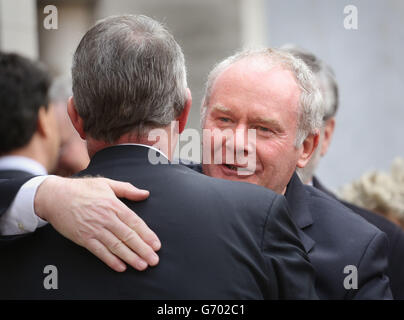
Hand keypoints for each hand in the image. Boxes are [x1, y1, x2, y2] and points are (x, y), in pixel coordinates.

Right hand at [34, 176, 160, 271]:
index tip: (156, 244)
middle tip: (154, 260)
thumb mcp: (106, 183)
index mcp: (113, 204)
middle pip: (128, 236)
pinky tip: (121, 266)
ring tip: (142, 265)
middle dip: (143, 249)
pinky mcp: (83, 238)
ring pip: (116, 246)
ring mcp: (94, 229)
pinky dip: (110, 260)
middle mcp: (106, 218)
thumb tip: (145, 193)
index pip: (134, 222)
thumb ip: (127, 189)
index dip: (147, 234)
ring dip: (130, 257)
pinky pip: (99, 251)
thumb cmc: (81, 189)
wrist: (55, 196)